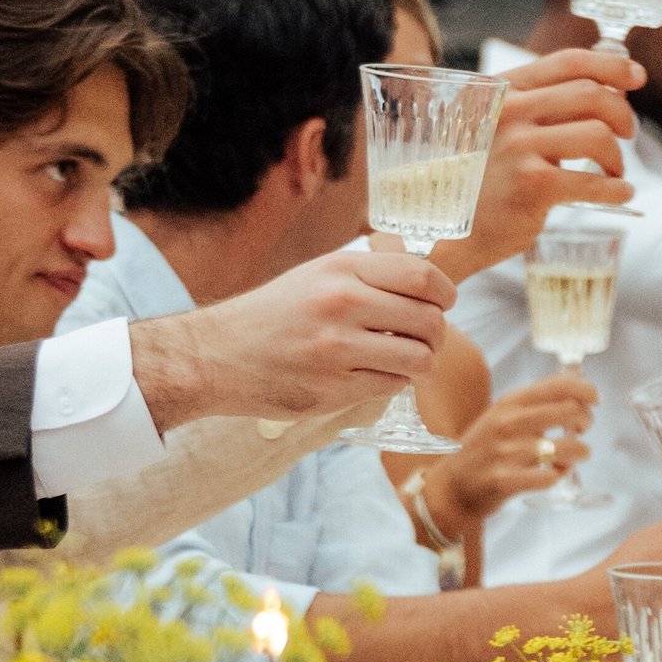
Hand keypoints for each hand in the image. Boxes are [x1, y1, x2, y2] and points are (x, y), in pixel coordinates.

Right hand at [140, 239, 454, 430]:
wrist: (216, 356)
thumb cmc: (272, 314)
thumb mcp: (317, 275)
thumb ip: (368, 275)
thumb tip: (426, 285)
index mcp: (341, 270)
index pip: (421, 276)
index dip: (445, 292)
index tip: (445, 302)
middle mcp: (341, 305)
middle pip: (428, 321)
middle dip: (437, 333)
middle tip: (427, 338)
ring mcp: (336, 350)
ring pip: (417, 359)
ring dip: (421, 362)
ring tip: (406, 359)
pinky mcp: (331, 390)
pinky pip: (391, 386)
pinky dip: (393, 381)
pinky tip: (376, 373)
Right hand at [426, 374, 599, 532]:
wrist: (450, 488)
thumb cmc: (482, 451)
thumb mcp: (500, 416)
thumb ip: (532, 405)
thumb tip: (575, 391)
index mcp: (509, 402)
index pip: (558, 385)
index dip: (585, 390)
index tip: (595, 400)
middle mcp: (507, 422)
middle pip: (570, 411)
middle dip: (586, 421)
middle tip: (583, 430)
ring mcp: (506, 452)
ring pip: (567, 447)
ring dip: (579, 452)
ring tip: (573, 456)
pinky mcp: (505, 480)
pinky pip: (550, 477)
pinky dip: (559, 475)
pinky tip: (552, 474)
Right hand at [448, 50, 640, 272]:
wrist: (446, 231)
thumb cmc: (483, 178)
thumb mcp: (501, 128)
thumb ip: (542, 106)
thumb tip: (609, 89)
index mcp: (504, 91)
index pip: (568, 62)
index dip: (611, 66)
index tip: (636, 76)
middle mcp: (510, 112)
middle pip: (591, 94)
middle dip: (622, 114)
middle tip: (627, 134)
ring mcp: (519, 148)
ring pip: (598, 135)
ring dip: (618, 156)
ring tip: (614, 171)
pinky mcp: (532, 186)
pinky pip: (594, 181)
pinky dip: (617, 188)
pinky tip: (620, 194)